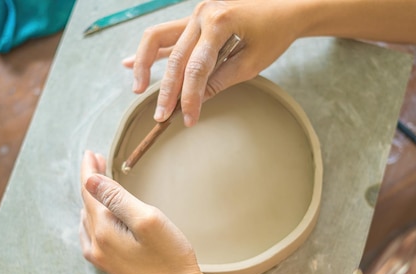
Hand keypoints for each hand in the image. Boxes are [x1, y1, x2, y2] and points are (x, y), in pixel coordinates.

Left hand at [79, 151, 208, 273]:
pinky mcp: (113, 267)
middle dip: (90, 181)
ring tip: (98, 182)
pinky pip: (92, 235)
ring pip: (88, 220)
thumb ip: (117, 198)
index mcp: (103, 231)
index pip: (89, 192)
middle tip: (96, 160)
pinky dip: (93, 217)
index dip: (89, 169)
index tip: (90, 151)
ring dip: (91, 199)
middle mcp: (97, 245)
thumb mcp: (147, 220)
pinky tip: (98, 218)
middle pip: (87, 205)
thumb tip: (89, 180)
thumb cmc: (170, 257)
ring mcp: (103, 259)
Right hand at [124, 0, 304, 126]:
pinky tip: (128, 64)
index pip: (197, 68)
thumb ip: (221, 80)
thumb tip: (198, 101)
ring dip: (144, 65)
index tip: (188, 119)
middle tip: (162, 116)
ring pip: (157, 38)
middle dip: (167, 90)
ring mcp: (195, 14)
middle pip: (175, 57)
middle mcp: (202, 13)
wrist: (286, 6)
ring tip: (138, 89)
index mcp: (219, 21)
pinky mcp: (194, 19)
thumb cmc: (275, 32)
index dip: (190, 97)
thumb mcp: (252, 62)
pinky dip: (149, 51)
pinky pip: (164, 34)